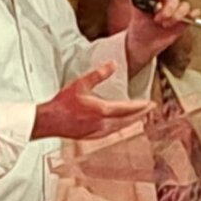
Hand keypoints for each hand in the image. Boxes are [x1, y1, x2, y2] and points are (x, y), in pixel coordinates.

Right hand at [32, 62, 152, 140]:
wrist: (49, 121)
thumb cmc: (62, 103)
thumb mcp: (81, 83)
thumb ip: (99, 74)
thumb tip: (113, 64)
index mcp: (101, 110)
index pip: (127, 108)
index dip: (140, 106)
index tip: (150, 103)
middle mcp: (102, 124)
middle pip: (128, 120)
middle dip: (141, 114)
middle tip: (151, 109)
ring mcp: (98, 132)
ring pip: (121, 127)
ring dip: (132, 122)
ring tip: (140, 116)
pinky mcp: (93, 136)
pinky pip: (113, 132)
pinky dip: (121, 127)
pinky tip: (121, 125)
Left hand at [125, 0, 198, 75]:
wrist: (143, 43)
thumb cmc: (139, 25)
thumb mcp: (136, 8)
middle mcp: (168, 1)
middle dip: (167, 10)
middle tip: (158, 18)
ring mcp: (177, 11)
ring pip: (184, 6)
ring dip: (176, 16)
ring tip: (165, 24)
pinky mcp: (184, 21)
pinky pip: (193, 14)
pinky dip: (192, 15)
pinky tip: (188, 17)